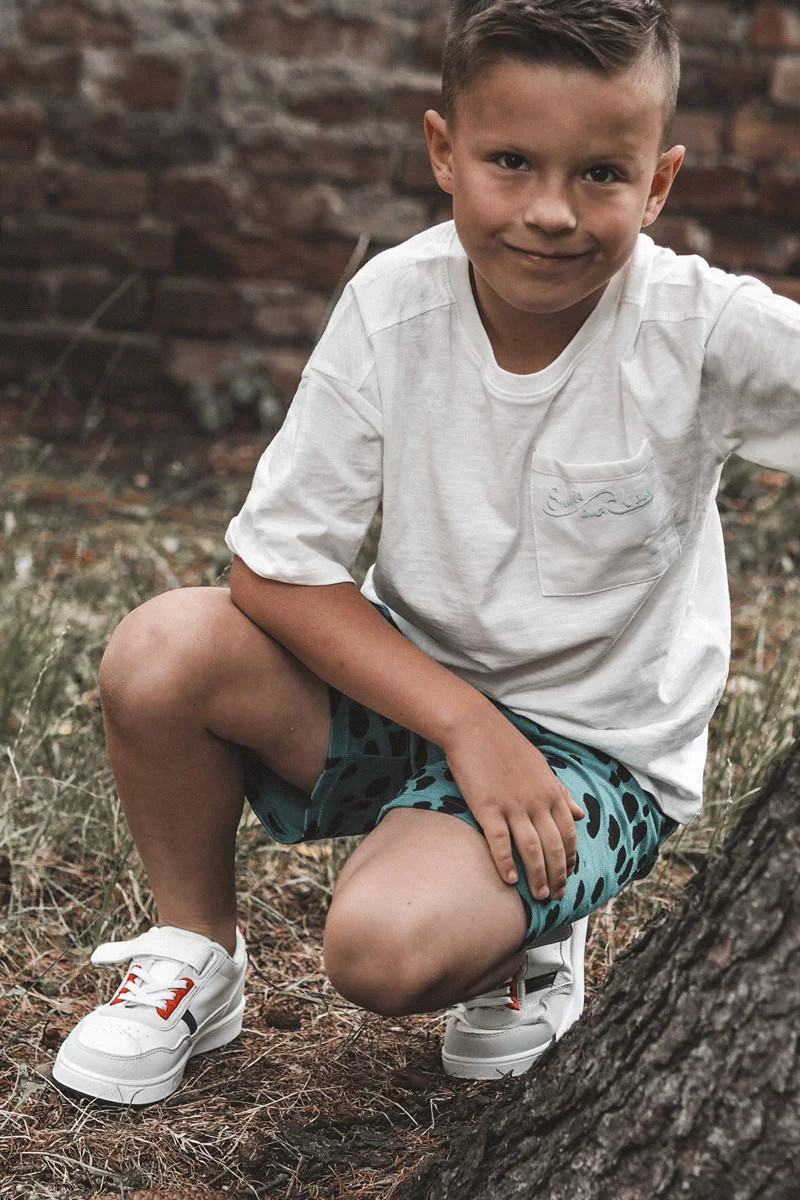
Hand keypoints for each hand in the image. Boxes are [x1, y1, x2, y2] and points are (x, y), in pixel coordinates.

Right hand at [443, 703, 584, 898]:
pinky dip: (507, 864)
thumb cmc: (507, 745)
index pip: (569, 834)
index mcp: (551, 792)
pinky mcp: (487, 808)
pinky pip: (501, 842)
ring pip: (532, 850)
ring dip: (538, 876)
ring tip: (539, 895)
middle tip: (557, 895)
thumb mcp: (541, 766)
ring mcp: (512, 806)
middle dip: (558, 876)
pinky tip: (510, 880)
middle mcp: (536, 802)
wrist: (474, 727)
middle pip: (553, 848)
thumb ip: (561, 792)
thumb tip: (581, 814)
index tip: (568, 874)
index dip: (570, 858)